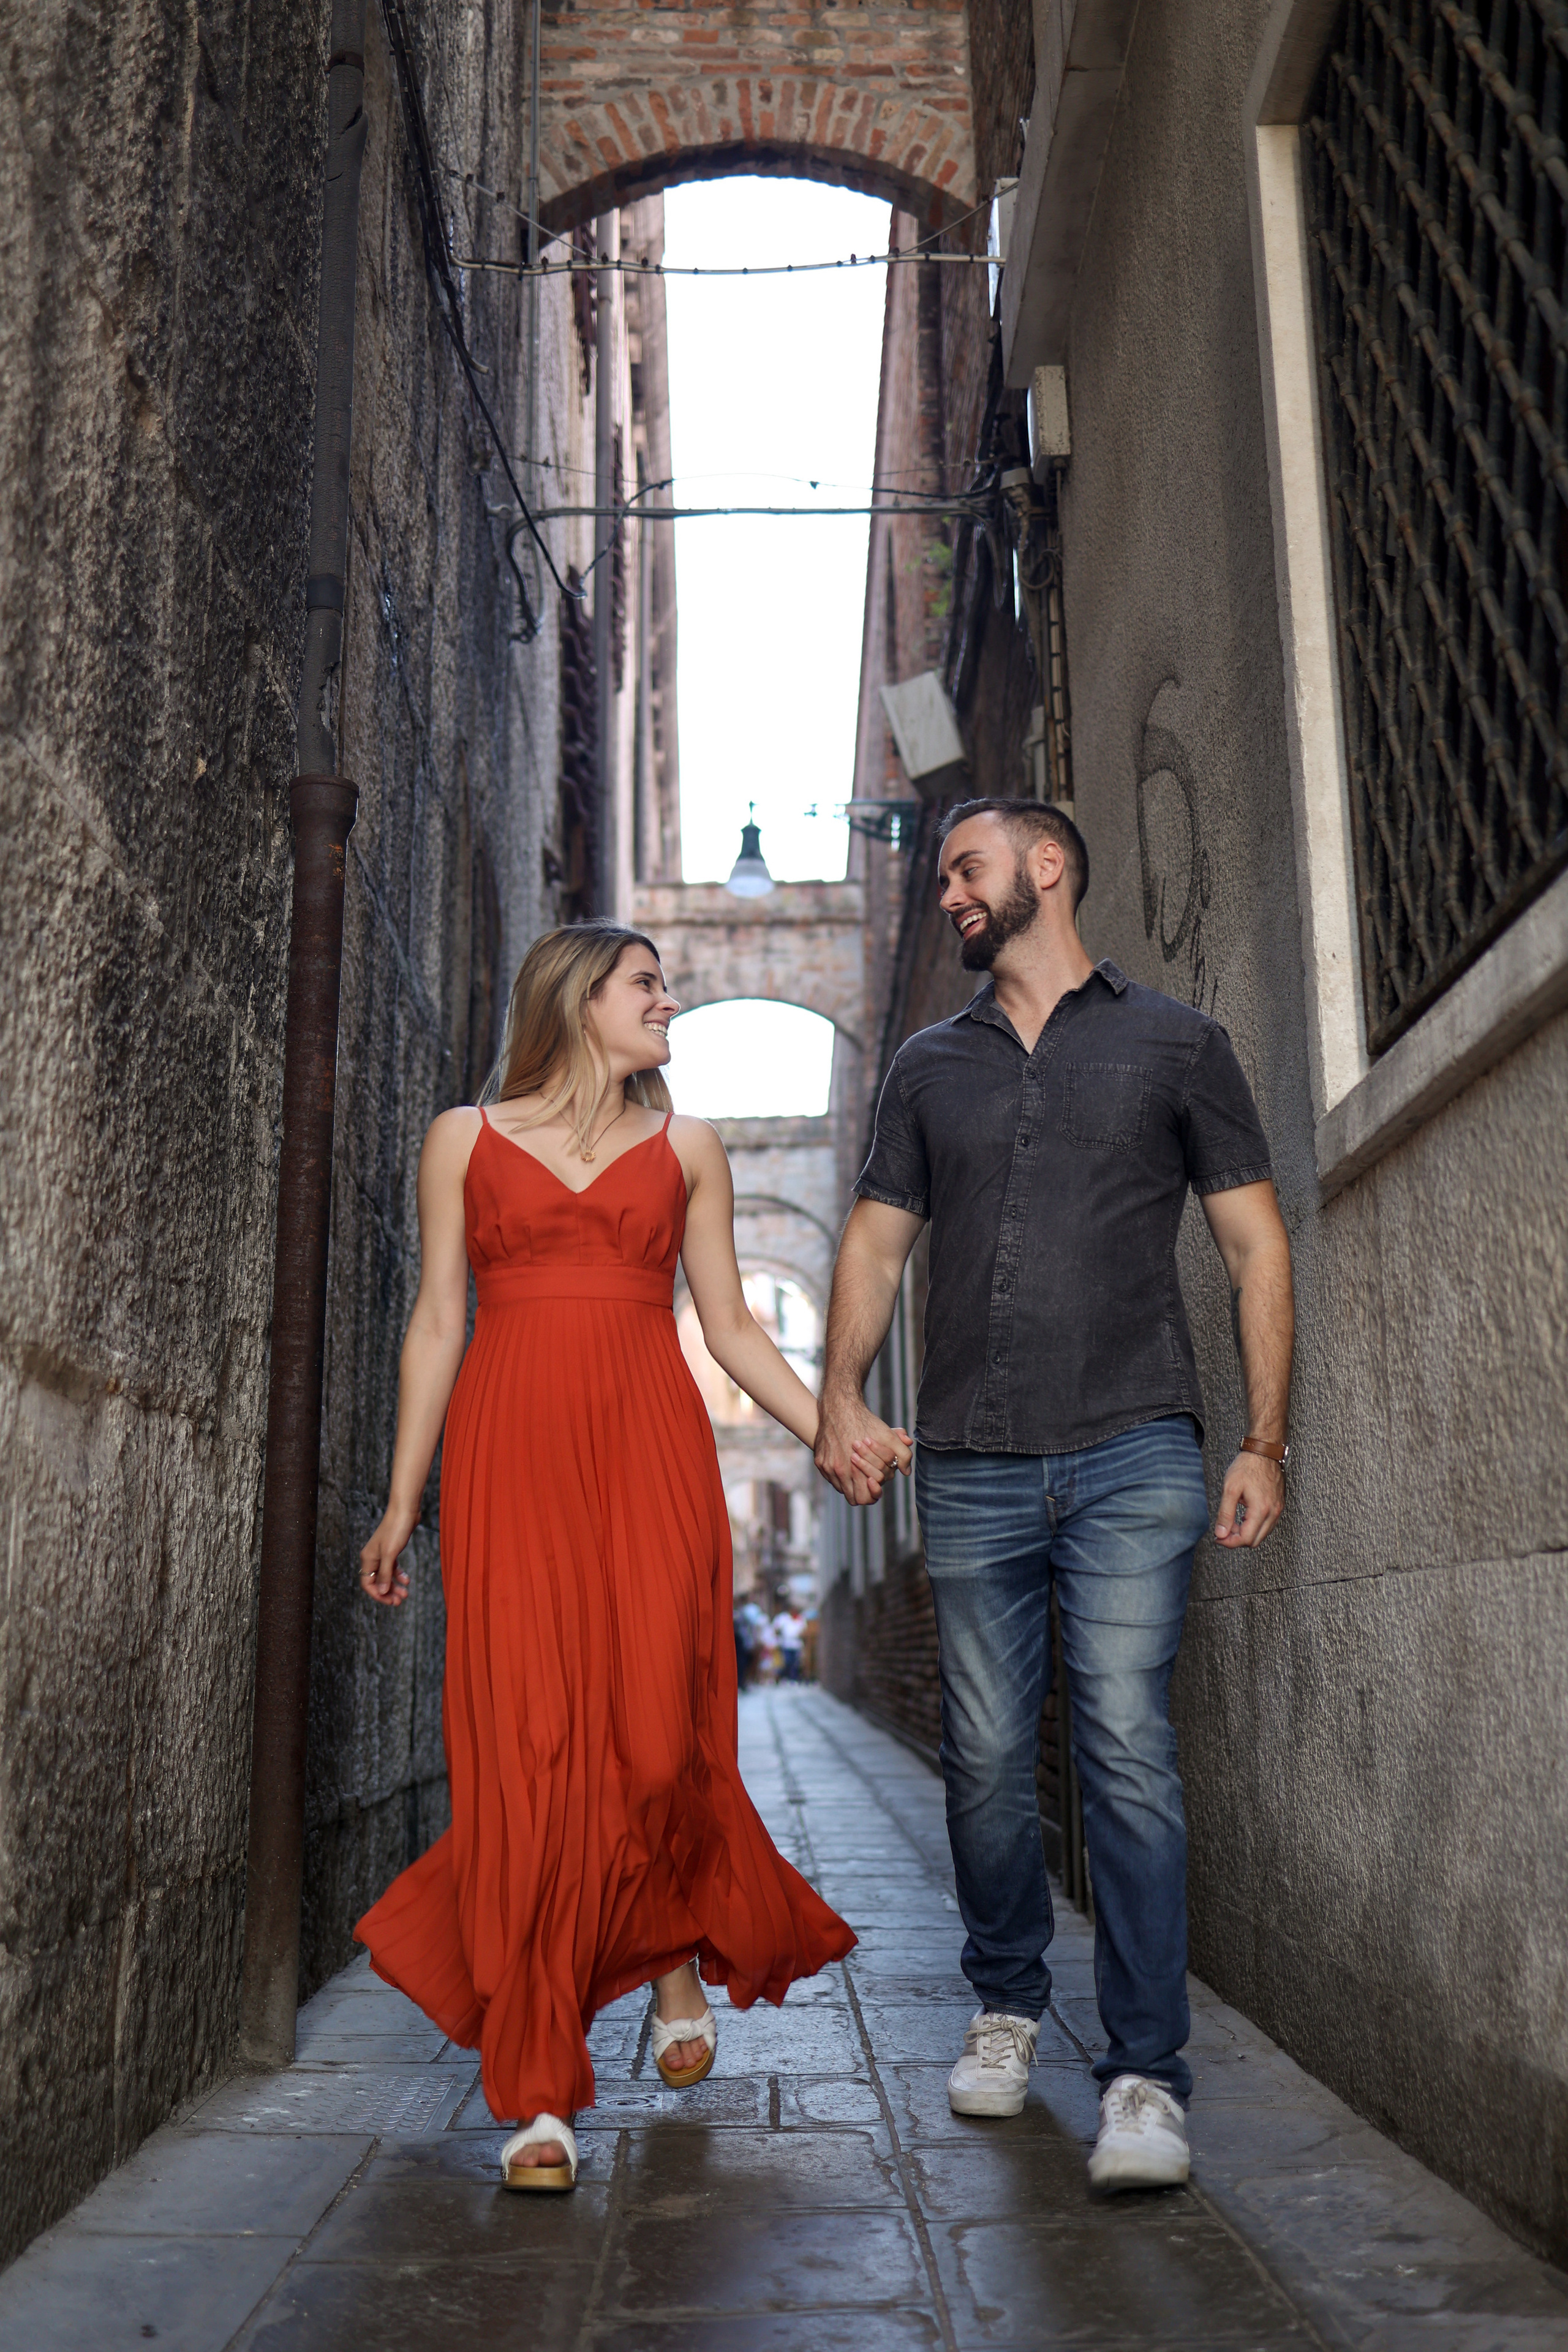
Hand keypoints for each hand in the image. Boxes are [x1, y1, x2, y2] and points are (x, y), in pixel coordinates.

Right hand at [360, 1501, 418, 1604]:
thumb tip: (381, 1591)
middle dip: (388, 1592)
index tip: (390, 1602)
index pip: (368, 1583)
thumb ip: (385, 1574)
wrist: (405, 1511)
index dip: (378, 1595)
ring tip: (406, 1593)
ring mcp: (382, 1554)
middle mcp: (373, 1557)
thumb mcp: (390, 1554)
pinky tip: (407, 1580)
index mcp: (368, 1558)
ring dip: (394, 1585)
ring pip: (386, 1576)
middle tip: (400, 1601)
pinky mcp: (392, 1550)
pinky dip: (399, 1575)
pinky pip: (393, 1568)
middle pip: (377, 1582)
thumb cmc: (396, 1530)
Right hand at [815, 1392, 910, 1506]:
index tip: (876, 1482)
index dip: (873, 1494)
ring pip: (840, 1488)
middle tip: (869, 1481)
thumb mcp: (888, 1437)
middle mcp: (839, 1472)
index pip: (865, 1498)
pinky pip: (830, 1477)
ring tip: (859, 1471)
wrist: (839, 1407)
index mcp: (855, 1470)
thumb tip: (906, 1472)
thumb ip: (902, 1455)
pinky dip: (839, 1474)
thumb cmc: (865, 1422)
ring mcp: (827, 1467)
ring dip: (850, 1483)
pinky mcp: (819, 1461)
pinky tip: (847, 1463)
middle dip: (863, 1491)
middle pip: (853, 1498)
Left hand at [1213, 1452, 1283, 1547]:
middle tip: (1224, 1529)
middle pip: (1255, 1541)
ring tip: (1232, 1521)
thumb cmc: (1247, 1466)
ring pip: (1262, 1534)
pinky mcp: (1278, 1505)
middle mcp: (1273, 1513)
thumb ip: (1225, 1514)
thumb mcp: (1230, 1489)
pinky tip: (1243, 1516)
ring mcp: (1278, 1510)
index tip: (1218, 1537)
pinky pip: (1267, 1525)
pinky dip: (1254, 1526)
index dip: (1229, 1542)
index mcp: (1261, 1510)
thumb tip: (1221, 1533)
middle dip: (1237, 1539)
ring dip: (1246, 1533)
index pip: (1246, 1539)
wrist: (1264, 1451)